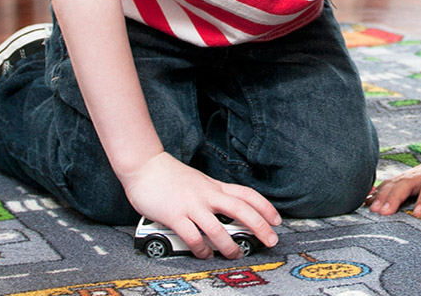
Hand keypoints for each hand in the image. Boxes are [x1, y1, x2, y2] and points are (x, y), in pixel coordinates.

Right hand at [122, 152, 280, 258]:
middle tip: (270, 240)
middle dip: (260, 226)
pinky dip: (201, 249)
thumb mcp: (199, 181)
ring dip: (230, 245)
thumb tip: (227, 210)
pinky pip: (192, 237)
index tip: (276, 220)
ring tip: (236, 254)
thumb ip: (212, 194)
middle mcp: (207, 195)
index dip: (265, 207)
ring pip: (218, 228)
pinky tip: (204, 254)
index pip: (247, 194)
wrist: (144, 165)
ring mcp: (191, 205)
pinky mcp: (174, 215)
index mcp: (214, 186)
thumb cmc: (169, 175)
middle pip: (241, 209)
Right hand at [368, 146, 420, 216]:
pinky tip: (366, 202)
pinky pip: (389, 183)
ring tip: (372, 211)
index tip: (417, 213)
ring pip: (394, 182)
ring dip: (382, 195)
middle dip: (394, 197)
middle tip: (384, 213)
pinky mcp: (407, 177)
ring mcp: (413, 174)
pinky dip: (377, 192)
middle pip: (406, 183)